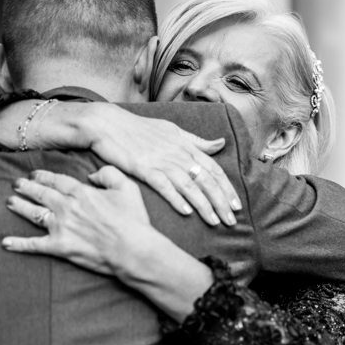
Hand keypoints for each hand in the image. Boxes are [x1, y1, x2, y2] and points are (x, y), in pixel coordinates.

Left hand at [2, 167, 161, 276]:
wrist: (132, 249)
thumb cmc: (133, 220)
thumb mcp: (127, 187)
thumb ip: (109, 174)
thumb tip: (92, 175)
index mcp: (81, 192)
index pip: (57, 180)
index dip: (44, 176)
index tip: (35, 174)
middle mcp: (66, 207)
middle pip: (41, 193)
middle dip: (27, 187)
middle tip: (16, 184)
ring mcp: (60, 227)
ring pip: (33, 214)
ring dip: (20, 207)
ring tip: (10, 202)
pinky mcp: (59, 247)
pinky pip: (33, 245)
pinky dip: (18, 244)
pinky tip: (6, 243)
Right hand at [78, 104, 240, 226]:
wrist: (107, 123)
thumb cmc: (139, 128)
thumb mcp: (172, 131)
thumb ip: (197, 141)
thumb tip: (221, 143)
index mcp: (186, 146)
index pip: (214, 169)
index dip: (227, 188)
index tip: (237, 205)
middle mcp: (177, 153)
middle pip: (206, 180)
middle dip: (221, 202)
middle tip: (231, 221)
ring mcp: (161, 160)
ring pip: (189, 185)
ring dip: (204, 205)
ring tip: (215, 221)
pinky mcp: (143, 167)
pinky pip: (163, 185)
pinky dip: (176, 198)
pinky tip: (186, 212)